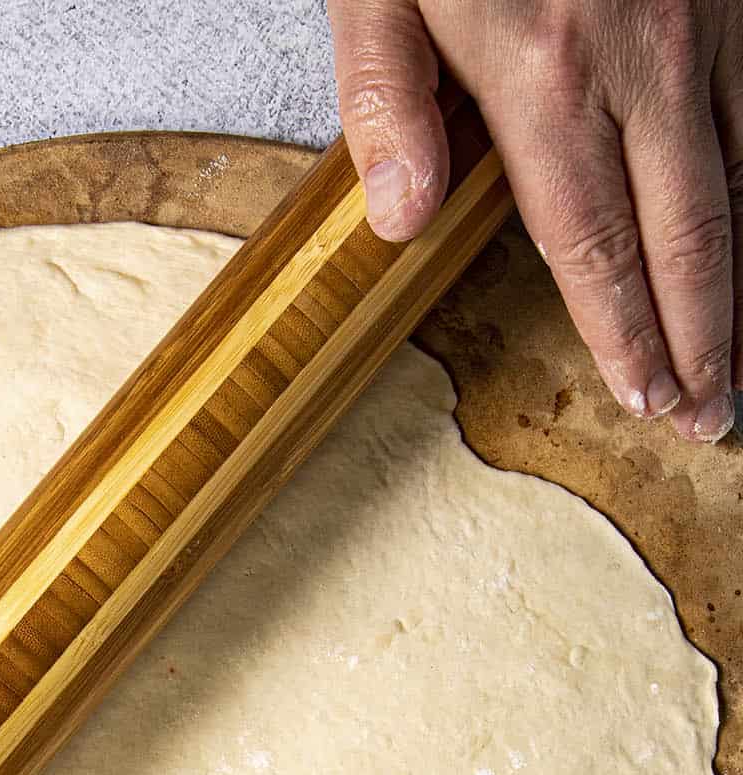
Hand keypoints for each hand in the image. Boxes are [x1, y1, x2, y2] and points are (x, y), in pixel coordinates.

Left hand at [328, 0, 741, 443]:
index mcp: (544, 75)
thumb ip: (384, 99)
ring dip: (742, 282)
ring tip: (736, 360)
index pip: (594, 245)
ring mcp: (707, 21)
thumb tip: (399, 218)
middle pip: (688, 235)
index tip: (644, 396)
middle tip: (708, 418)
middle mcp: (643, 60)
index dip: (624, 334)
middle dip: (703, 339)